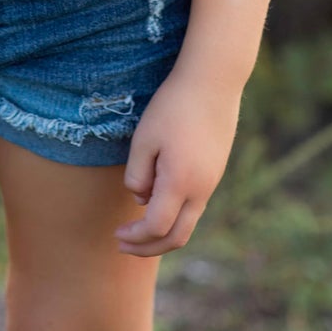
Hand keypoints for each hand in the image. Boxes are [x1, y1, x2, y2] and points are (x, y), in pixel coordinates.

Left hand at [115, 69, 240, 257]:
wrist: (213, 82)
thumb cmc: (173, 106)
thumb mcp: (144, 139)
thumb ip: (137, 176)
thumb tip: (141, 199)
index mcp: (180, 183)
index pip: (156, 228)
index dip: (136, 237)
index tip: (117, 234)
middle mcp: (201, 190)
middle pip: (177, 237)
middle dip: (149, 248)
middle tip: (123, 245)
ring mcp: (211, 182)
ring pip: (188, 224)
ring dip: (162, 233)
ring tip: (137, 229)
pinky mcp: (214, 172)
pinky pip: (194, 206)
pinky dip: (174, 215)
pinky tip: (156, 202)